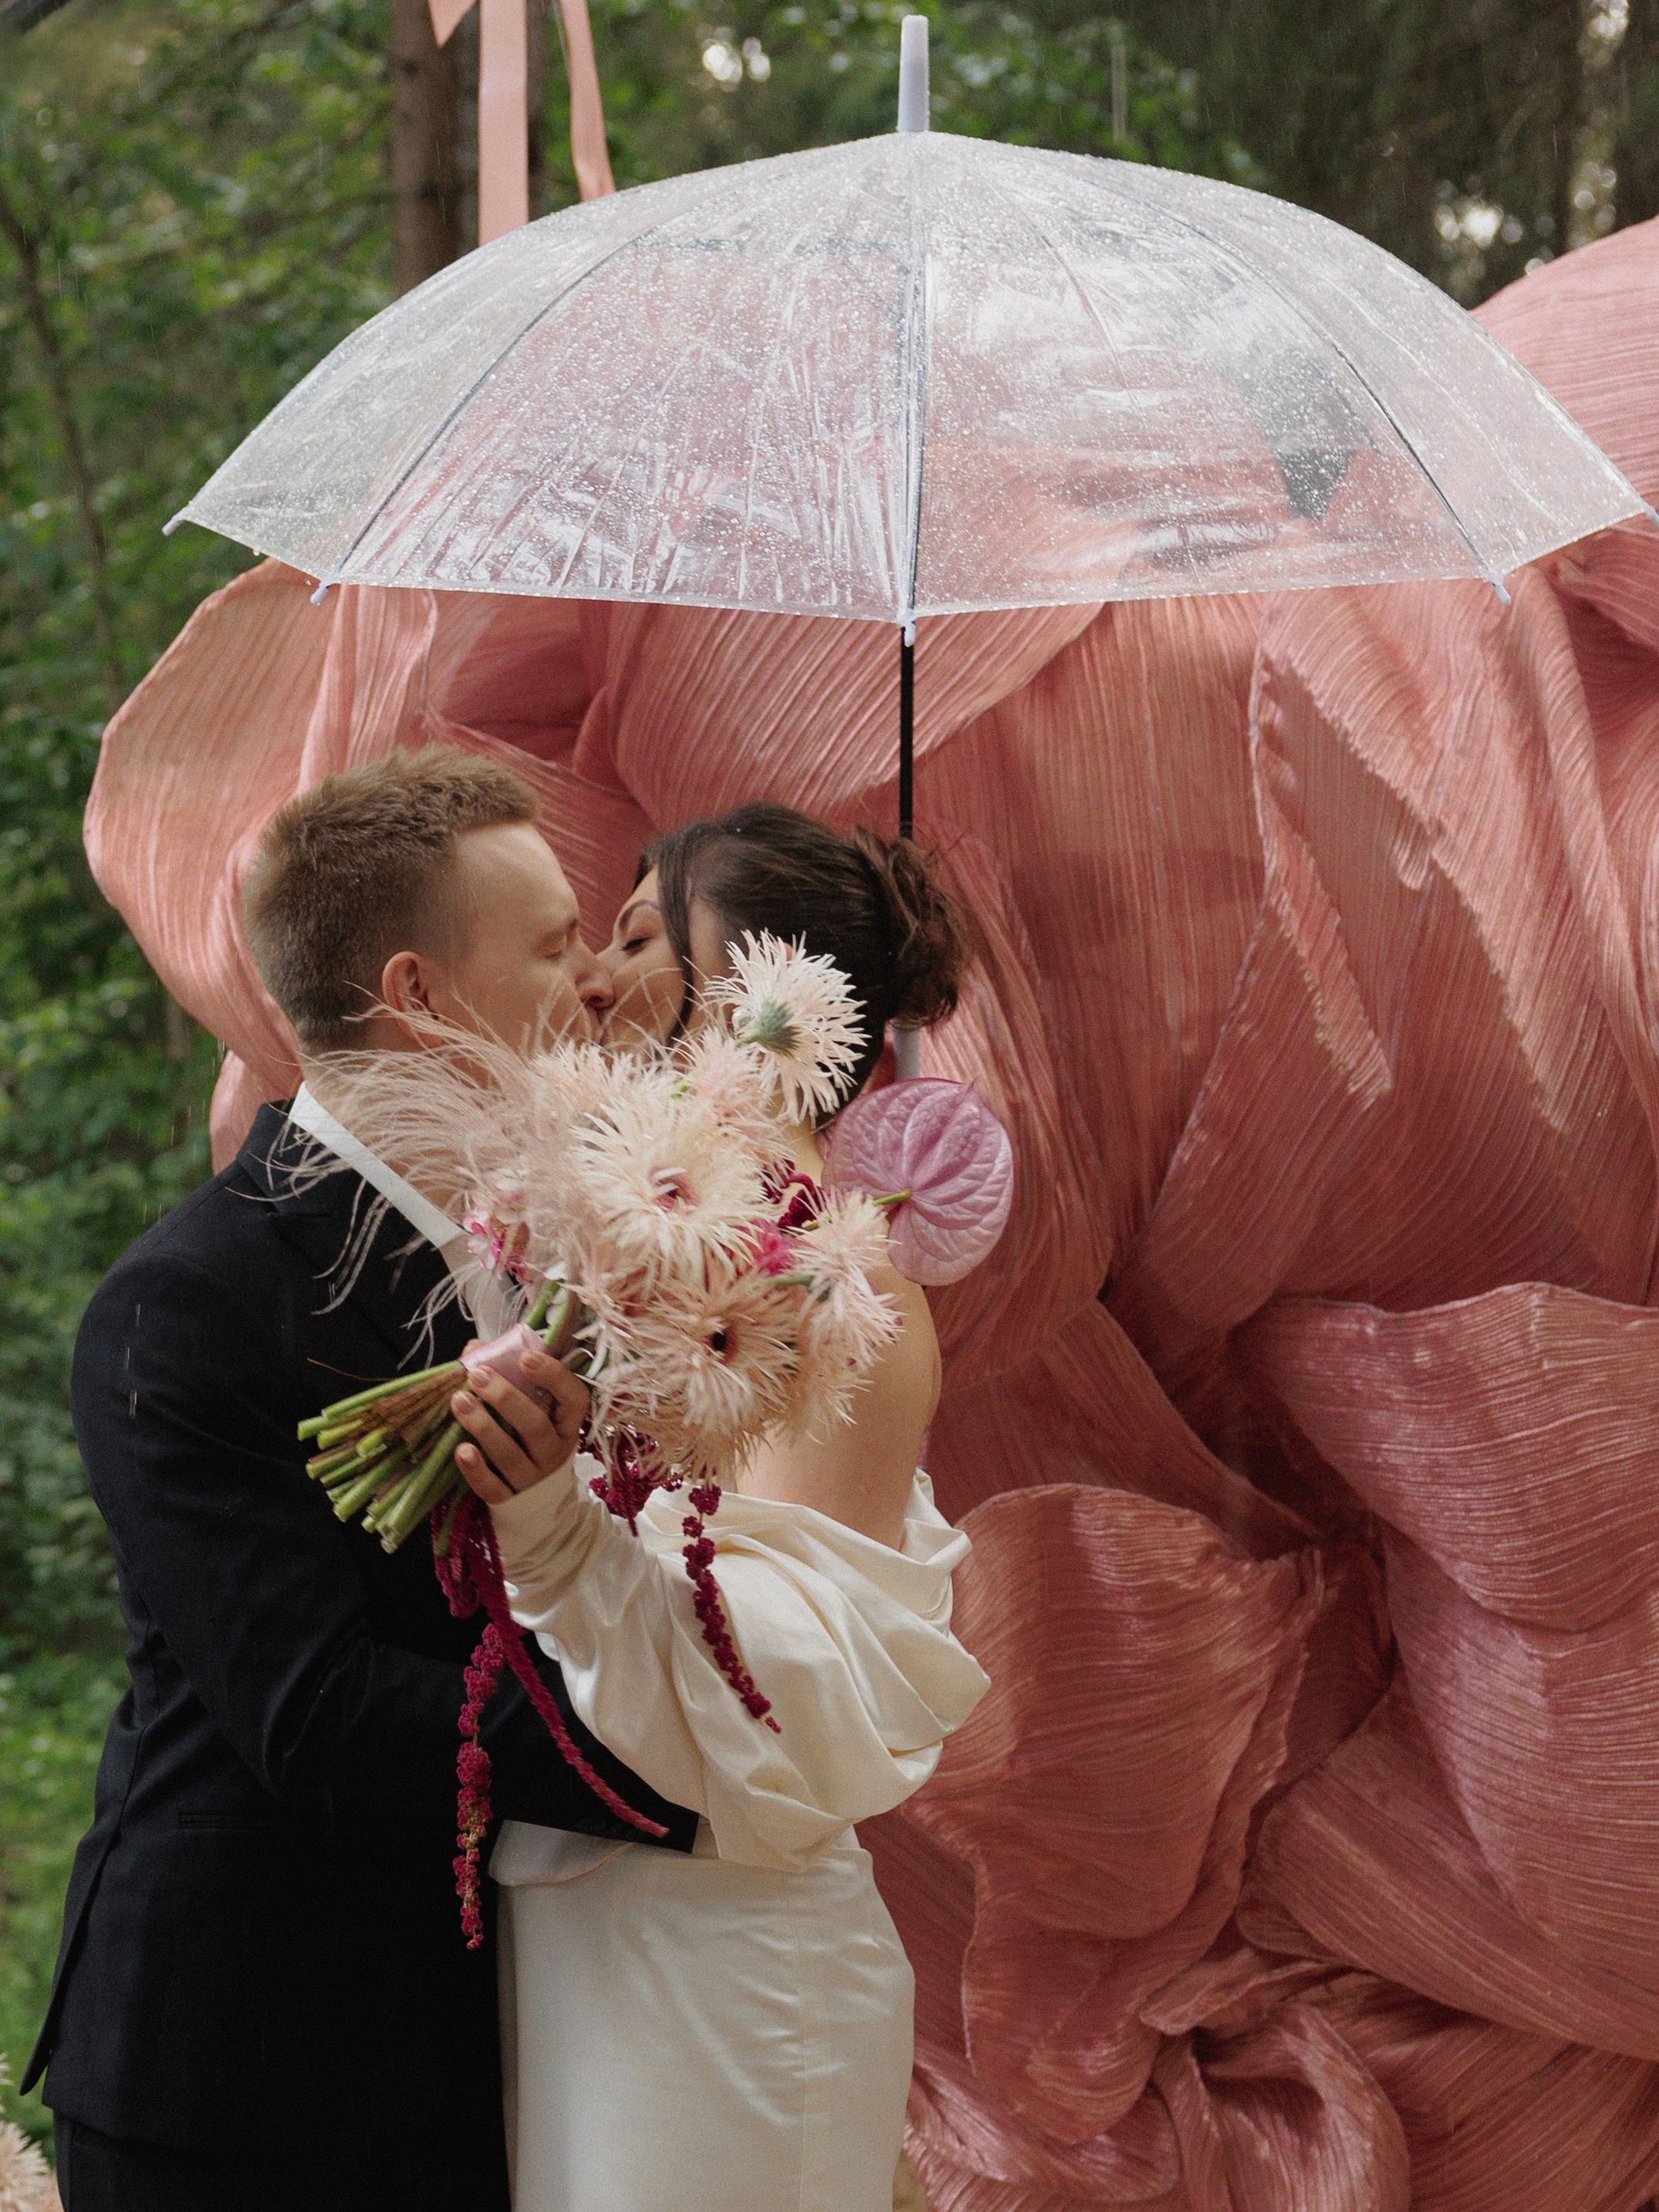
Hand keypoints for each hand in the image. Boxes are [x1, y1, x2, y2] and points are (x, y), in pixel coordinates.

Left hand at [452, 1347, 589, 1504]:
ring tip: (459, 1401)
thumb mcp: (533, 1407)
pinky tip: (461, 1450)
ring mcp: (533, 1478)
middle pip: (534, 1425)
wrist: (539, 1500)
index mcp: (567, 1424)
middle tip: (477, 1375)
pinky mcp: (510, 1499)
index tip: (525, 1357)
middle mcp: (554, 1451)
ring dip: (483, 1426)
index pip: (574, 1398)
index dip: (553, 1376)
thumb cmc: (530, 1438)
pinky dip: (476, 1470)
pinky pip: (493, 1487)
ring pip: (510, 1454)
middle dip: (505, 1397)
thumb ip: (509, 1375)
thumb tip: (475, 1348)